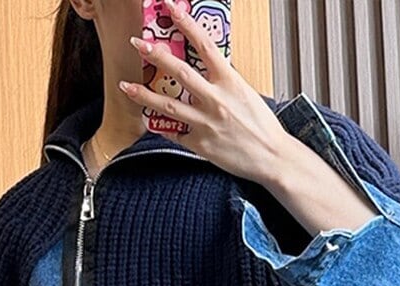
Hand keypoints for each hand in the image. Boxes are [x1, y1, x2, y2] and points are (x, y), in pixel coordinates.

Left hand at [120, 0, 290, 186]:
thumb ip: (225, 82)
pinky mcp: (200, 144)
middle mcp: (215, 100)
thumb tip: (208, 71)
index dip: (186, 23)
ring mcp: (205, 123)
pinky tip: (150, 121)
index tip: (172, 8)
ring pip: (167, 105)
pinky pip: (175, 133)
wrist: (271, 157)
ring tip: (127, 86)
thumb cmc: (262, 127)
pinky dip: (162, 127)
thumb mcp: (246, 94)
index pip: (204, 45)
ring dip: (144, 94)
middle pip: (179, 71)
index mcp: (230, 81)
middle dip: (155, 55)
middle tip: (138, 43)